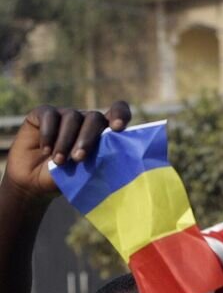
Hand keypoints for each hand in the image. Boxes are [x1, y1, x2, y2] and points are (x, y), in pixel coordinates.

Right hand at [4, 102, 130, 201]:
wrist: (33, 181)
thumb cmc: (67, 178)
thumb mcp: (84, 174)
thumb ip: (98, 163)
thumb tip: (112, 161)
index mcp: (102, 131)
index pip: (118, 112)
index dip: (120, 115)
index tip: (118, 127)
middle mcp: (85, 119)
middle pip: (94, 117)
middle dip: (88, 138)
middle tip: (79, 158)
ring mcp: (64, 114)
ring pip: (71, 117)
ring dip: (66, 141)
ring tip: (59, 162)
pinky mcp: (42, 113)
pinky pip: (49, 116)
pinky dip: (48, 134)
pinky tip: (46, 151)